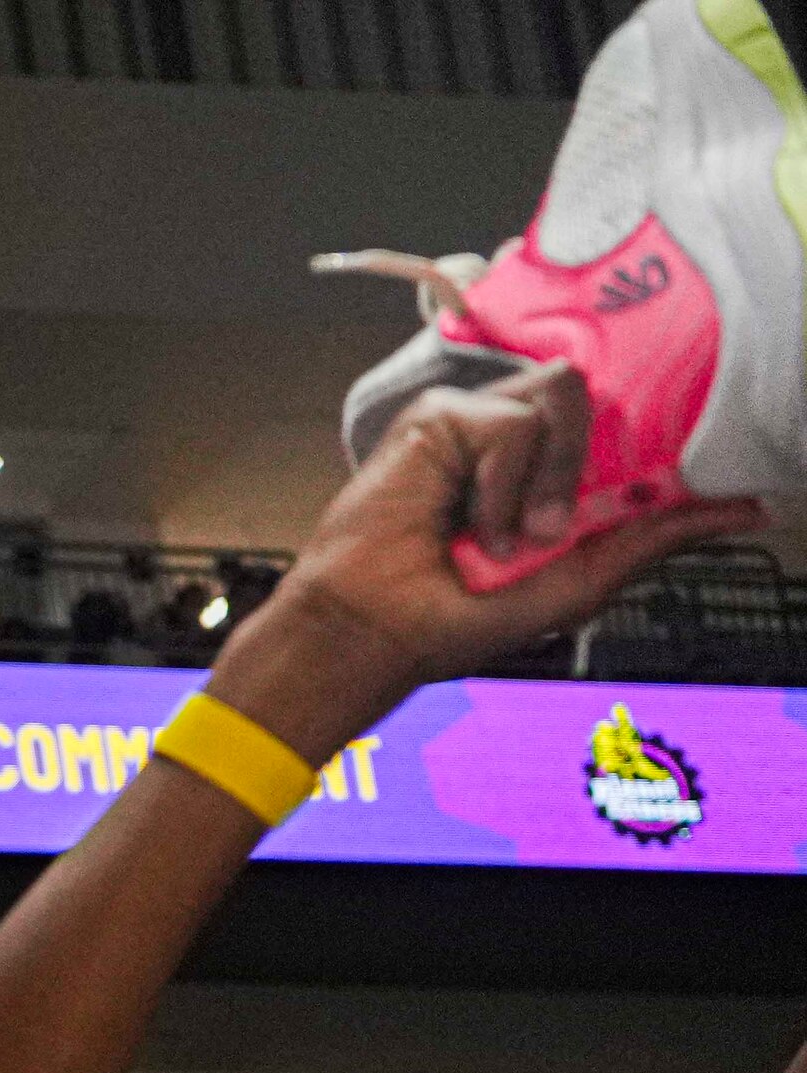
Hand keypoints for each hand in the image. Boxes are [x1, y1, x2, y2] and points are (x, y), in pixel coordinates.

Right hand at [215, 366, 764, 746]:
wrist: (375, 632)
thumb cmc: (455, 620)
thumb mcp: (581, 581)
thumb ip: (654, 538)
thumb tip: (745, 510)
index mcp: (551, 475)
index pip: (621, 424)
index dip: (642, 436)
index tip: (653, 475)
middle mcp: (519, 443)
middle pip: (596, 394)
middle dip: (583, 467)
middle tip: (546, 530)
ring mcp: (476, 423)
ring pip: (562, 392)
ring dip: (545, 474)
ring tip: (505, 531)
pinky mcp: (437, 416)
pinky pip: (510, 421)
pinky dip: (500, 483)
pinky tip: (468, 522)